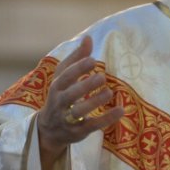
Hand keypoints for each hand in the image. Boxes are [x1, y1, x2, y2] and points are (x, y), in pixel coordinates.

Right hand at [36, 36, 124, 169]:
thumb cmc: (60, 95)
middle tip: (102, 77)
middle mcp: (59, 103)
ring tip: (109, 92)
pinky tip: (121, 110)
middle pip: (70, 94)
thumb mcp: (63, 77)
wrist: (48, 129)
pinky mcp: (78, 132)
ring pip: (79, 111)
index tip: (93, 60)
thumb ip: (76, 58)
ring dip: (94, 102)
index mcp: (57, 86)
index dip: (78, 68)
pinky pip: (92, 125)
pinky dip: (106, 119)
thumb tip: (88, 38)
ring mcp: (67, 119)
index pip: (65, 76)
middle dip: (85, 86)